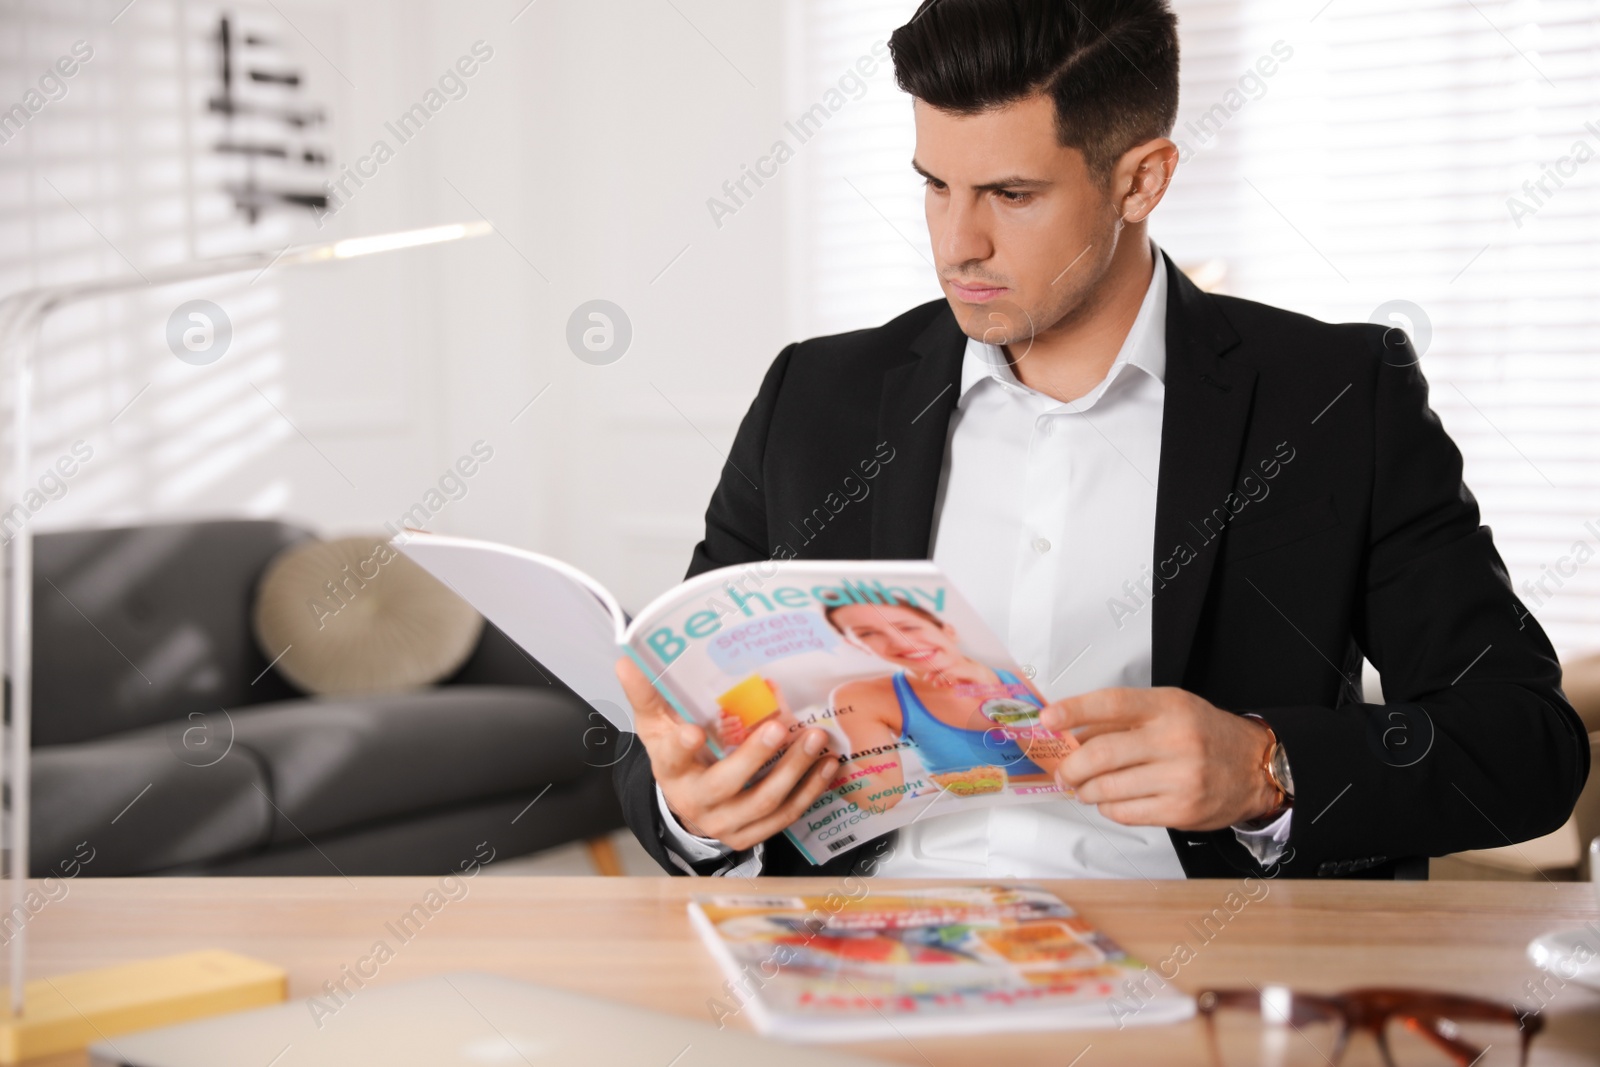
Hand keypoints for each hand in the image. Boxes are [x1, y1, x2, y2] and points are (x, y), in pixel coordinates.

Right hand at [616, 657, 838, 850]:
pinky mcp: (749, 834)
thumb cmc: (675, 755)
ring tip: (815, 741)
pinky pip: (783, 817)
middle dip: (755, 757)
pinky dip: (808, 792)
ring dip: (793, 772)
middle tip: (779, 727)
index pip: (672, 757)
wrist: (686, 804)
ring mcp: (724, 823)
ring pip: (762, 802)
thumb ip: (646, 694)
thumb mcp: (656, 725)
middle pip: (726, 784)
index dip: (682, 746)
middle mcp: (696, 800)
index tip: (693, 730)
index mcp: (671, 769)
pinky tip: (826, 767)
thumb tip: (626, 660)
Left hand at [1041, 687, 1278, 830]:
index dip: (1074, 710)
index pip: (1112, 703)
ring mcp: (1180, 777)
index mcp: (1168, 707)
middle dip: (1071, 766)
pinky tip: (1112, 800)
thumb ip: (1121, 720)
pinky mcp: (1181, 810)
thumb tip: (1071, 733)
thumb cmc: (1204, 734)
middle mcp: (1175, 740)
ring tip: (1085, 788)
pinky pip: (1125, 813)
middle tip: (1063, 772)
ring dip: (1086, 790)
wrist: (1255, 767)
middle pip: (1102, 753)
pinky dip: (1108, 807)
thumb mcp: (1168, 710)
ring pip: (1108, 788)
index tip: (1047, 718)